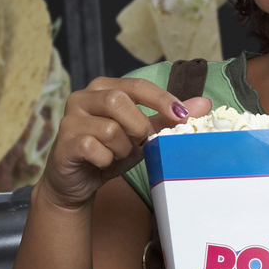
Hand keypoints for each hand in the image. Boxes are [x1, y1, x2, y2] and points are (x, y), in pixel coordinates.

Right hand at [38, 77, 210, 210]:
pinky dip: (106, 160)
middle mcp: (83, 97)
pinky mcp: (64, 142)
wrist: (75, 182)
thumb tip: (204, 104)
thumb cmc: (108, 152)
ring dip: (122, 149)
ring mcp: (70, 119)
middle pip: (119, 102)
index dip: (161, 99)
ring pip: (110, 129)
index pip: (137, 85)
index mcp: (103, 88)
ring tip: (116, 155)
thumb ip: (167, 119)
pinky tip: (100, 163)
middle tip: (138, 142)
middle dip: (137, 127)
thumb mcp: (141, 135)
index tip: (183, 115)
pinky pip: (95, 148)